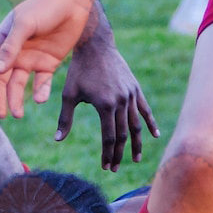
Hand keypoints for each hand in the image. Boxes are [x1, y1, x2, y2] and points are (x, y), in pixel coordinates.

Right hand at [0, 0, 96, 118]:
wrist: (72, 1)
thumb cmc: (44, 7)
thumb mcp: (24, 24)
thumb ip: (11, 47)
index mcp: (2, 42)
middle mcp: (14, 53)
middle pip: (1, 81)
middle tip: (2, 115)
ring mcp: (31, 59)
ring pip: (19, 85)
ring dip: (17, 100)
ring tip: (19, 114)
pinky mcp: (48, 64)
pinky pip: (41, 83)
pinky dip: (40, 92)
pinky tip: (41, 99)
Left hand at [53, 31, 159, 170]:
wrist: (96, 45)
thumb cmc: (79, 70)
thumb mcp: (69, 94)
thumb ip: (65, 119)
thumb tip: (57, 140)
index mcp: (105, 105)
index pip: (109, 137)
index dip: (107, 154)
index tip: (105, 167)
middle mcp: (121, 102)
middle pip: (123, 134)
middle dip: (119, 153)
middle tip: (115, 168)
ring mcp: (130, 95)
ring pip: (136, 125)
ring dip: (136, 144)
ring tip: (135, 159)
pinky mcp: (135, 89)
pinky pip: (145, 109)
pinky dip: (150, 123)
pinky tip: (155, 136)